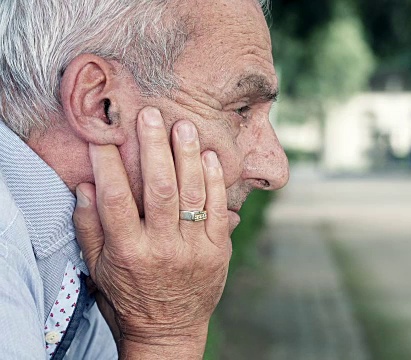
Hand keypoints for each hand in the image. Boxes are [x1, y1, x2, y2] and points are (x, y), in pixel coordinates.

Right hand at [73, 107, 230, 357]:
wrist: (170, 329)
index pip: (116, 200)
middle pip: (159, 189)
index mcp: (128, 251)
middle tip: (152, 115)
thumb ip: (89, 227)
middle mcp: (162, 248)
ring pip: (192, 193)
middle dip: (155, 148)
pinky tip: (210, 156)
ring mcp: (194, 249)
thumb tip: (86, 185)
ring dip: (188, 156)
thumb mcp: (100, 268)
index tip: (105, 137)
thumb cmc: (129, 295)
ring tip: (184, 127)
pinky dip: (215, 180)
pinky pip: (219, 208)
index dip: (109, 165)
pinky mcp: (219, 250)